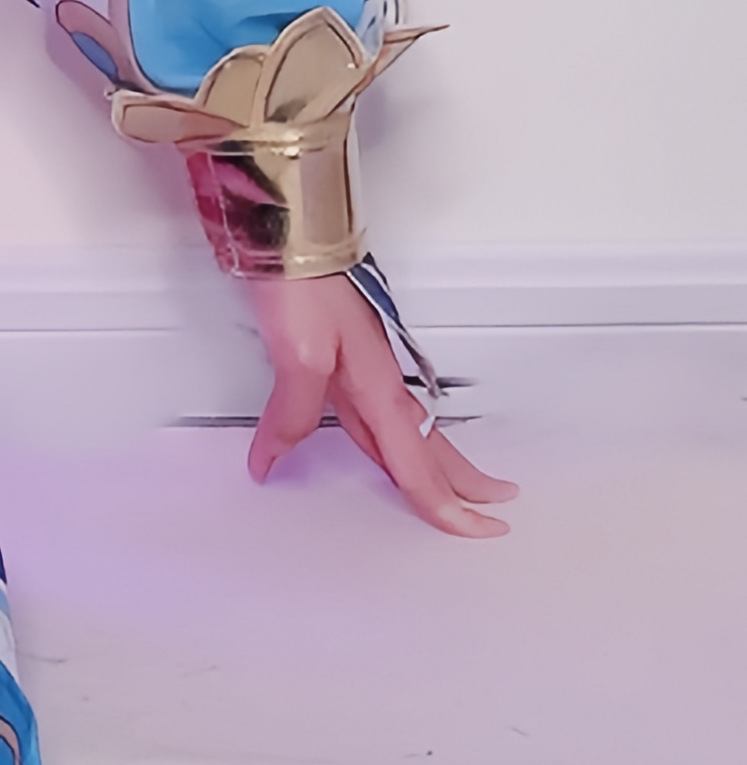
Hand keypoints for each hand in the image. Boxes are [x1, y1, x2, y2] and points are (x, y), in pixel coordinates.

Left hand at [246, 274, 517, 537]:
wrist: (288, 233)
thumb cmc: (302, 280)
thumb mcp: (297, 353)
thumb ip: (291, 413)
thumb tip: (273, 460)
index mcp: (378, 387)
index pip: (417, 464)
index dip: (446, 504)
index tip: (479, 531)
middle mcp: (379, 380)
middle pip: (429, 449)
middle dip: (462, 485)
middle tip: (491, 515)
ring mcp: (365, 367)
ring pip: (408, 433)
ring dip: (434, 464)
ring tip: (453, 487)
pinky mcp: (345, 355)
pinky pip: (379, 415)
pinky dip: (394, 441)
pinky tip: (384, 442)